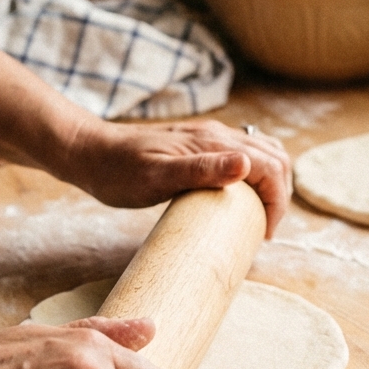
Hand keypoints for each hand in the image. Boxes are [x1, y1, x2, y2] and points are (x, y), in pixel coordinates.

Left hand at [67, 118, 291, 237]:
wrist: (89, 153)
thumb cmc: (118, 171)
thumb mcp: (156, 177)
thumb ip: (201, 169)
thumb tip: (247, 164)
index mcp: (212, 142)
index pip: (270, 165)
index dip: (277, 201)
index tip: (265, 234)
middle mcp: (217, 135)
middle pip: (274, 157)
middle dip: (279, 194)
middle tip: (265, 230)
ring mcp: (209, 138)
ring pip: (263, 153)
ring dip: (272, 183)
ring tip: (258, 216)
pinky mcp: (199, 146)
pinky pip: (244, 156)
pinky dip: (257, 176)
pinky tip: (240, 197)